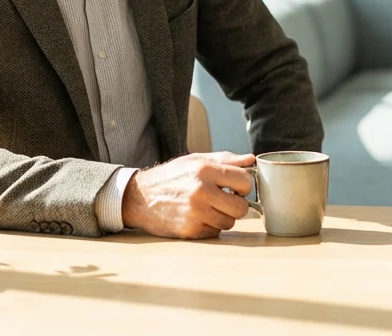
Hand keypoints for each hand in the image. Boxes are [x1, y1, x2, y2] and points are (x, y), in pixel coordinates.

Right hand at [120, 152, 255, 238]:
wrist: (139, 197)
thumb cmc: (171, 177)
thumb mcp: (196, 160)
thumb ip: (225, 159)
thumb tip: (251, 160)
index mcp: (205, 169)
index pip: (245, 181)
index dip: (244, 186)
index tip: (236, 188)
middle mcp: (201, 191)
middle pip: (241, 208)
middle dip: (236, 205)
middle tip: (225, 200)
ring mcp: (195, 212)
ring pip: (229, 222)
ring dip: (223, 217)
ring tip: (208, 208)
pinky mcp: (189, 230)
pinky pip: (214, 232)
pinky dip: (210, 227)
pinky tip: (197, 217)